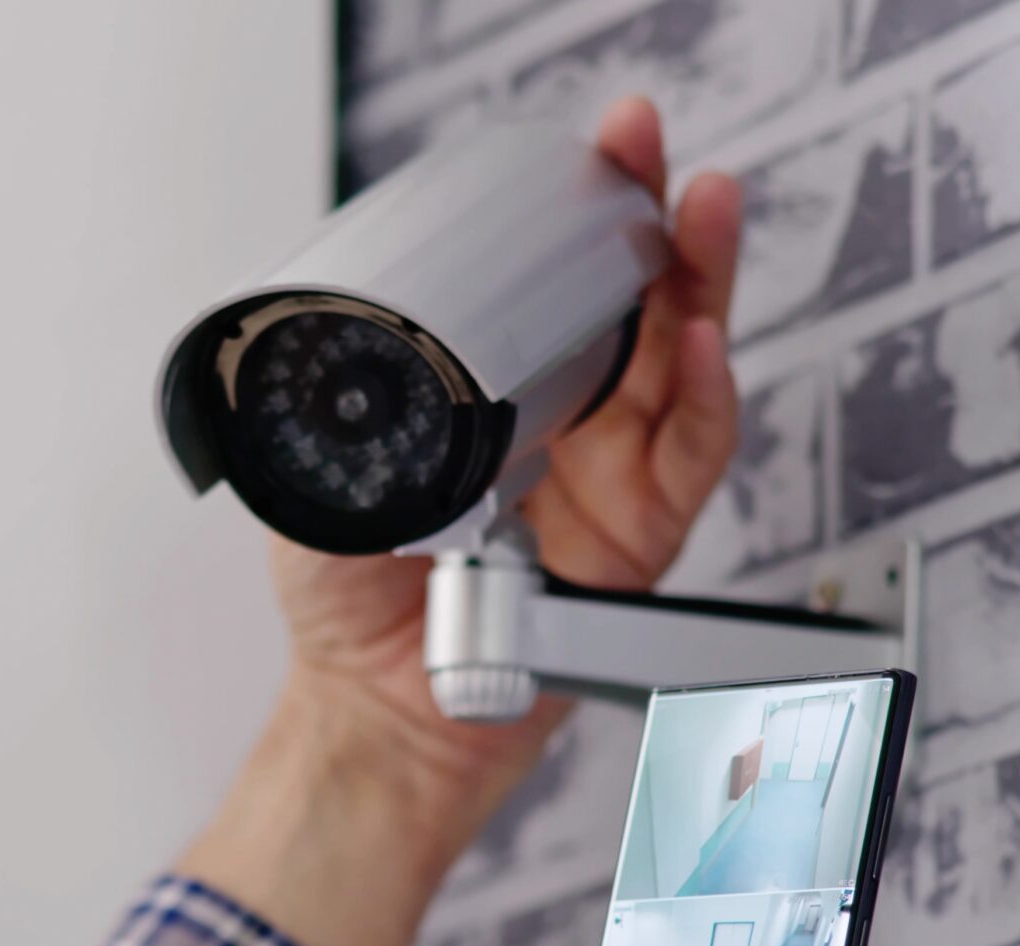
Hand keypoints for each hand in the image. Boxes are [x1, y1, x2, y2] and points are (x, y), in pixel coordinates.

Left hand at [270, 95, 744, 854]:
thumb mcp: (321, 484)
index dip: (577, 220)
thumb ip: (343, 412)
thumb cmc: (347, 614)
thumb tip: (340, 337)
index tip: (587, 154)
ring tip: (698, 217)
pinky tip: (696, 344)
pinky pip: (688, 457)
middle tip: (650, 154)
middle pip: (630, 305)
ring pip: (675, 362)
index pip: (553, 289)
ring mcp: (608, 480)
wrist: (378, 718)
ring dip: (695, 284)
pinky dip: (699, 396)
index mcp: (494, 399)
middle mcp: (562, 430)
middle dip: (648, 222)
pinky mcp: (640, 539)